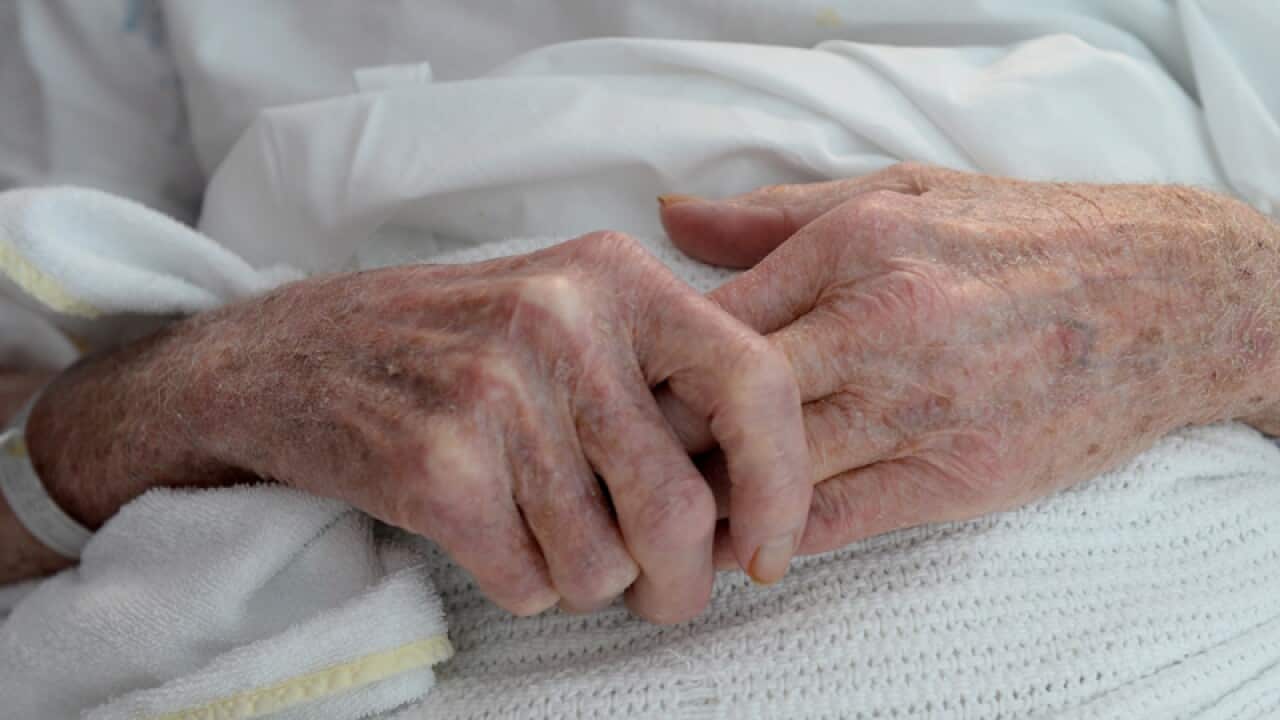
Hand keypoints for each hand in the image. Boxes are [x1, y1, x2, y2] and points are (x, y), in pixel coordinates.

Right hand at [26, 232, 810, 621]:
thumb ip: (666, 379)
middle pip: (680, 506)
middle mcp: (561, 319)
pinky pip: (529, 584)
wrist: (288, 356)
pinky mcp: (435, 464)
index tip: (765, 552)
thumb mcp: (568, 311)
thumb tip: (758, 501)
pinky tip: (487, 533)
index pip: (755, 384)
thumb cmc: (453, 344)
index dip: (781, 487)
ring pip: (603, 564)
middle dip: (680, 580)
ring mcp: (493, 390)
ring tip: (542, 529)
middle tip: (660, 588)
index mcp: (615, 274)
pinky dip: (520, 584)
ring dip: (585, 579)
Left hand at [658, 163, 1279, 559]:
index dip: (655, 364)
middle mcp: (880, 325)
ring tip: (673, 508)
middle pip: (724, 399)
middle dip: (664, 437)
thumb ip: (777, 216)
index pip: (710, 320)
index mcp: (855, 244)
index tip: (634, 388)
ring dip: (709, 496)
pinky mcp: (959, 477)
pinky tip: (748, 536)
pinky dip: (777, 536)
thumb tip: (671, 220)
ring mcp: (922, 407)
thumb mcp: (903, 193)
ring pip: (770, 470)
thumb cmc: (1027, 238)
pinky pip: (836, 521)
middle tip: (632, 460)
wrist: (1171, 298)